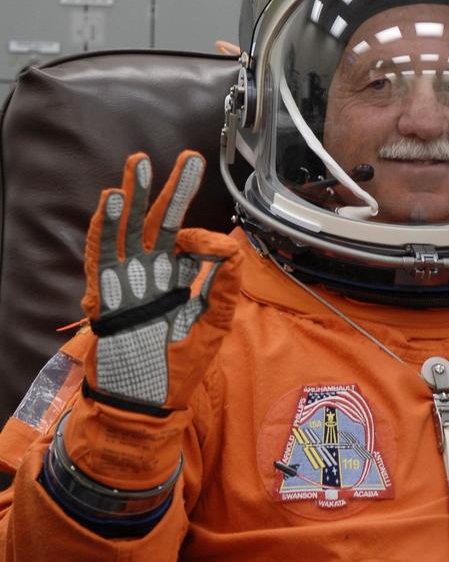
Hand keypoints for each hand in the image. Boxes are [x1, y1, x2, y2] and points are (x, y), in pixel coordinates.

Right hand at [81, 150, 240, 409]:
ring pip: (129, 230)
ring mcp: (126, 283)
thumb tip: (231, 248)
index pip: (188, 244)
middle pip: (160, 224)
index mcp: (177, 281)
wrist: (143, 403)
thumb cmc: (177, 369)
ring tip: (140, 163)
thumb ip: (223, 288)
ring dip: (134, 197)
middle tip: (189, 158)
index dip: (203, 238)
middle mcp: (151, 276)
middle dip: (173, 190)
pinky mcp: (103, 295)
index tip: (215, 246)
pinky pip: (102, 256)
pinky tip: (111, 201)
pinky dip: (104, 228)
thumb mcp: (211, 327)